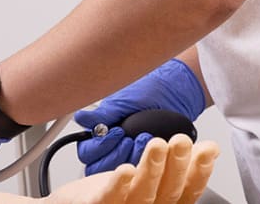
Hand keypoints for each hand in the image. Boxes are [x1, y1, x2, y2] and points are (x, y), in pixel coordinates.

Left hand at [48, 135, 219, 203]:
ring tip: (159, 145)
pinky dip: (117, 185)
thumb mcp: (150, 174)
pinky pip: (107, 198)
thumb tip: (205, 147)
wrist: (71, 203)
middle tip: (183, 141)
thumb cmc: (112, 191)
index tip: (208, 148)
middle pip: (167, 191)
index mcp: (160, 202)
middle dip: (177, 164)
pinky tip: (125, 170)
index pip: (187, 190)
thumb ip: (175, 164)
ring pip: (141, 192)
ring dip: (152, 168)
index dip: (200, 170)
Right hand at [74, 59, 206, 174]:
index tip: (116, 131)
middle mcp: (114, 147)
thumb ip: (103, 114)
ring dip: (132, 157)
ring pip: (121, 171)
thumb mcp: (124, 101)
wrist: (178, 89)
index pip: (88, 152)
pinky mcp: (151, 161)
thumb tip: (81, 119)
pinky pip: (144, 170)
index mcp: (102, 132)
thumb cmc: (150, 90)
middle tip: (128, 137)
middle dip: (116, 153)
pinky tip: (155, 145)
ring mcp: (132, 155)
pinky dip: (148, 159)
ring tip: (144, 137)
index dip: (99, 145)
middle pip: (100, 167)